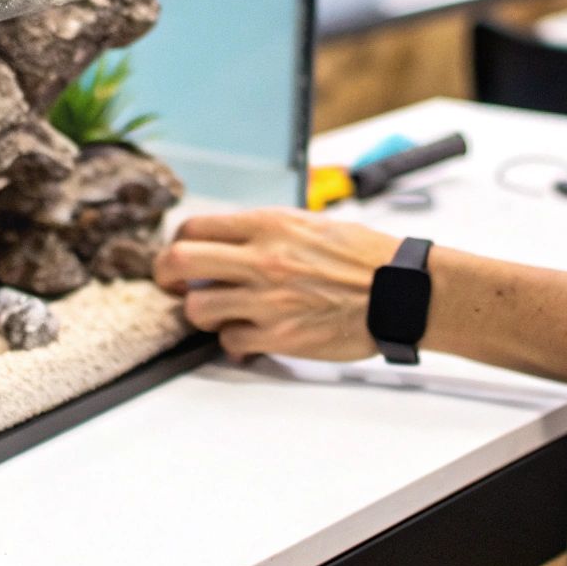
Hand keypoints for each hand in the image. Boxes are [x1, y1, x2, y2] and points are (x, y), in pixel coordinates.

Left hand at [153, 207, 402, 361]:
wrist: (401, 291)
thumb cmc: (363, 257)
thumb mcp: (308, 224)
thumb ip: (264, 233)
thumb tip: (227, 244)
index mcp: (268, 225)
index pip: (193, 228)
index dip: (178, 243)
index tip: (181, 255)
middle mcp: (261, 259)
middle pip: (178, 262)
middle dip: (165, 276)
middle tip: (172, 285)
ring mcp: (268, 300)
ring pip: (197, 309)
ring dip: (203, 313)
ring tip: (221, 312)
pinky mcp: (280, 336)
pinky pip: (231, 341)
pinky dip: (235, 341)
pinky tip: (250, 335)